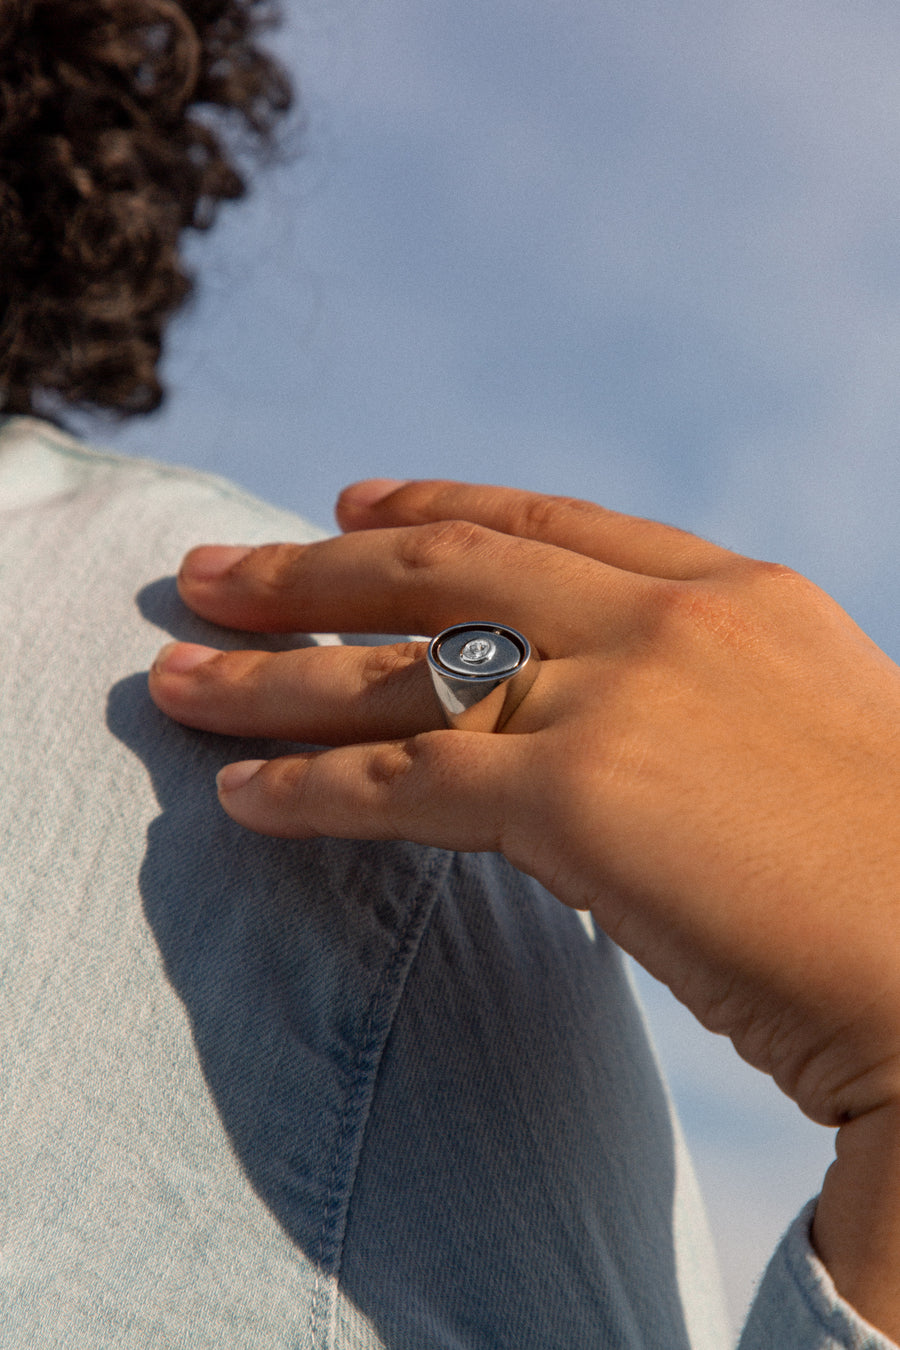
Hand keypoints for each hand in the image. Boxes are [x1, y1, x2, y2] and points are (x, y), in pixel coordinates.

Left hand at [149, 479, 899, 1330]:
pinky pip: (404, 779)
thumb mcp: (812, 744)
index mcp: (739, 595)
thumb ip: (704, 711)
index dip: (439, 504)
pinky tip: (239, 798)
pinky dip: (310, 789)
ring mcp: (624, 696)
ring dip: (273, 672)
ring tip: (177, 677)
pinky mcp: (581, 797)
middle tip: (212, 574)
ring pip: (402, 666)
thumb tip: (605, 739)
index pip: (553, 524)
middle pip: (447, 565)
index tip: (354, 502)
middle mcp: (671, 620)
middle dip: (312, 569)